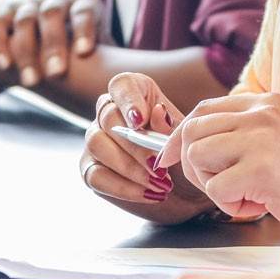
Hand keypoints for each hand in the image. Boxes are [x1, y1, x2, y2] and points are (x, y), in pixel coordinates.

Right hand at [0, 0, 103, 87]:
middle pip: (52, 12)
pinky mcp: (3, 11)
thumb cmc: (78, 44)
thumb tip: (135, 87)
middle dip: (53, 43)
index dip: (84, 28)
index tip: (85, 52)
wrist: (39, 26)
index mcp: (83, 2)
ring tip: (32, 81)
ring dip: (26, 50)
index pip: (84, 9)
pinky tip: (7, 66)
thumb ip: (111, 58)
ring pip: (24, 19)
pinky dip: (0, 44)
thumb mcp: (98, 44)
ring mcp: (27, 2)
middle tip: (56, 73)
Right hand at [82, 73, 214, 222]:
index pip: (122, 85)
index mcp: (137, 94)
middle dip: (135, 145)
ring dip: (129, 167)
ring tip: (159, 182)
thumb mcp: (185, 139)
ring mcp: (97, 140)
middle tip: (158, 165)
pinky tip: (148, 193)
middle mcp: (111, 112)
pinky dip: (124, 187)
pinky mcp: (91, 168)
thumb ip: (171, 126)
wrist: (188, 191)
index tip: (140, 121)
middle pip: (108, 117)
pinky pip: (96, 175)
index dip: (128, 100)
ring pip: (97, 144)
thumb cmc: (186, 156)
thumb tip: (156, 112)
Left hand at [160, 92, 279, 225]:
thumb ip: (238, 131)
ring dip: (212, 185)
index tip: (167, 156)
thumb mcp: (274, 137)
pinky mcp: (258, 169)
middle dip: (193, 165)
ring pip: (197, 157)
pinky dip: (230, 206)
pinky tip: (257, 204)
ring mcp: (259, 139)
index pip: (204, 108)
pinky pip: (215, 189)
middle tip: (218, 184)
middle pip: (193, 132)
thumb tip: (184, 142)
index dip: (179, 134)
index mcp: (264, 102)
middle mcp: (260, 114)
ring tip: (243, 193)